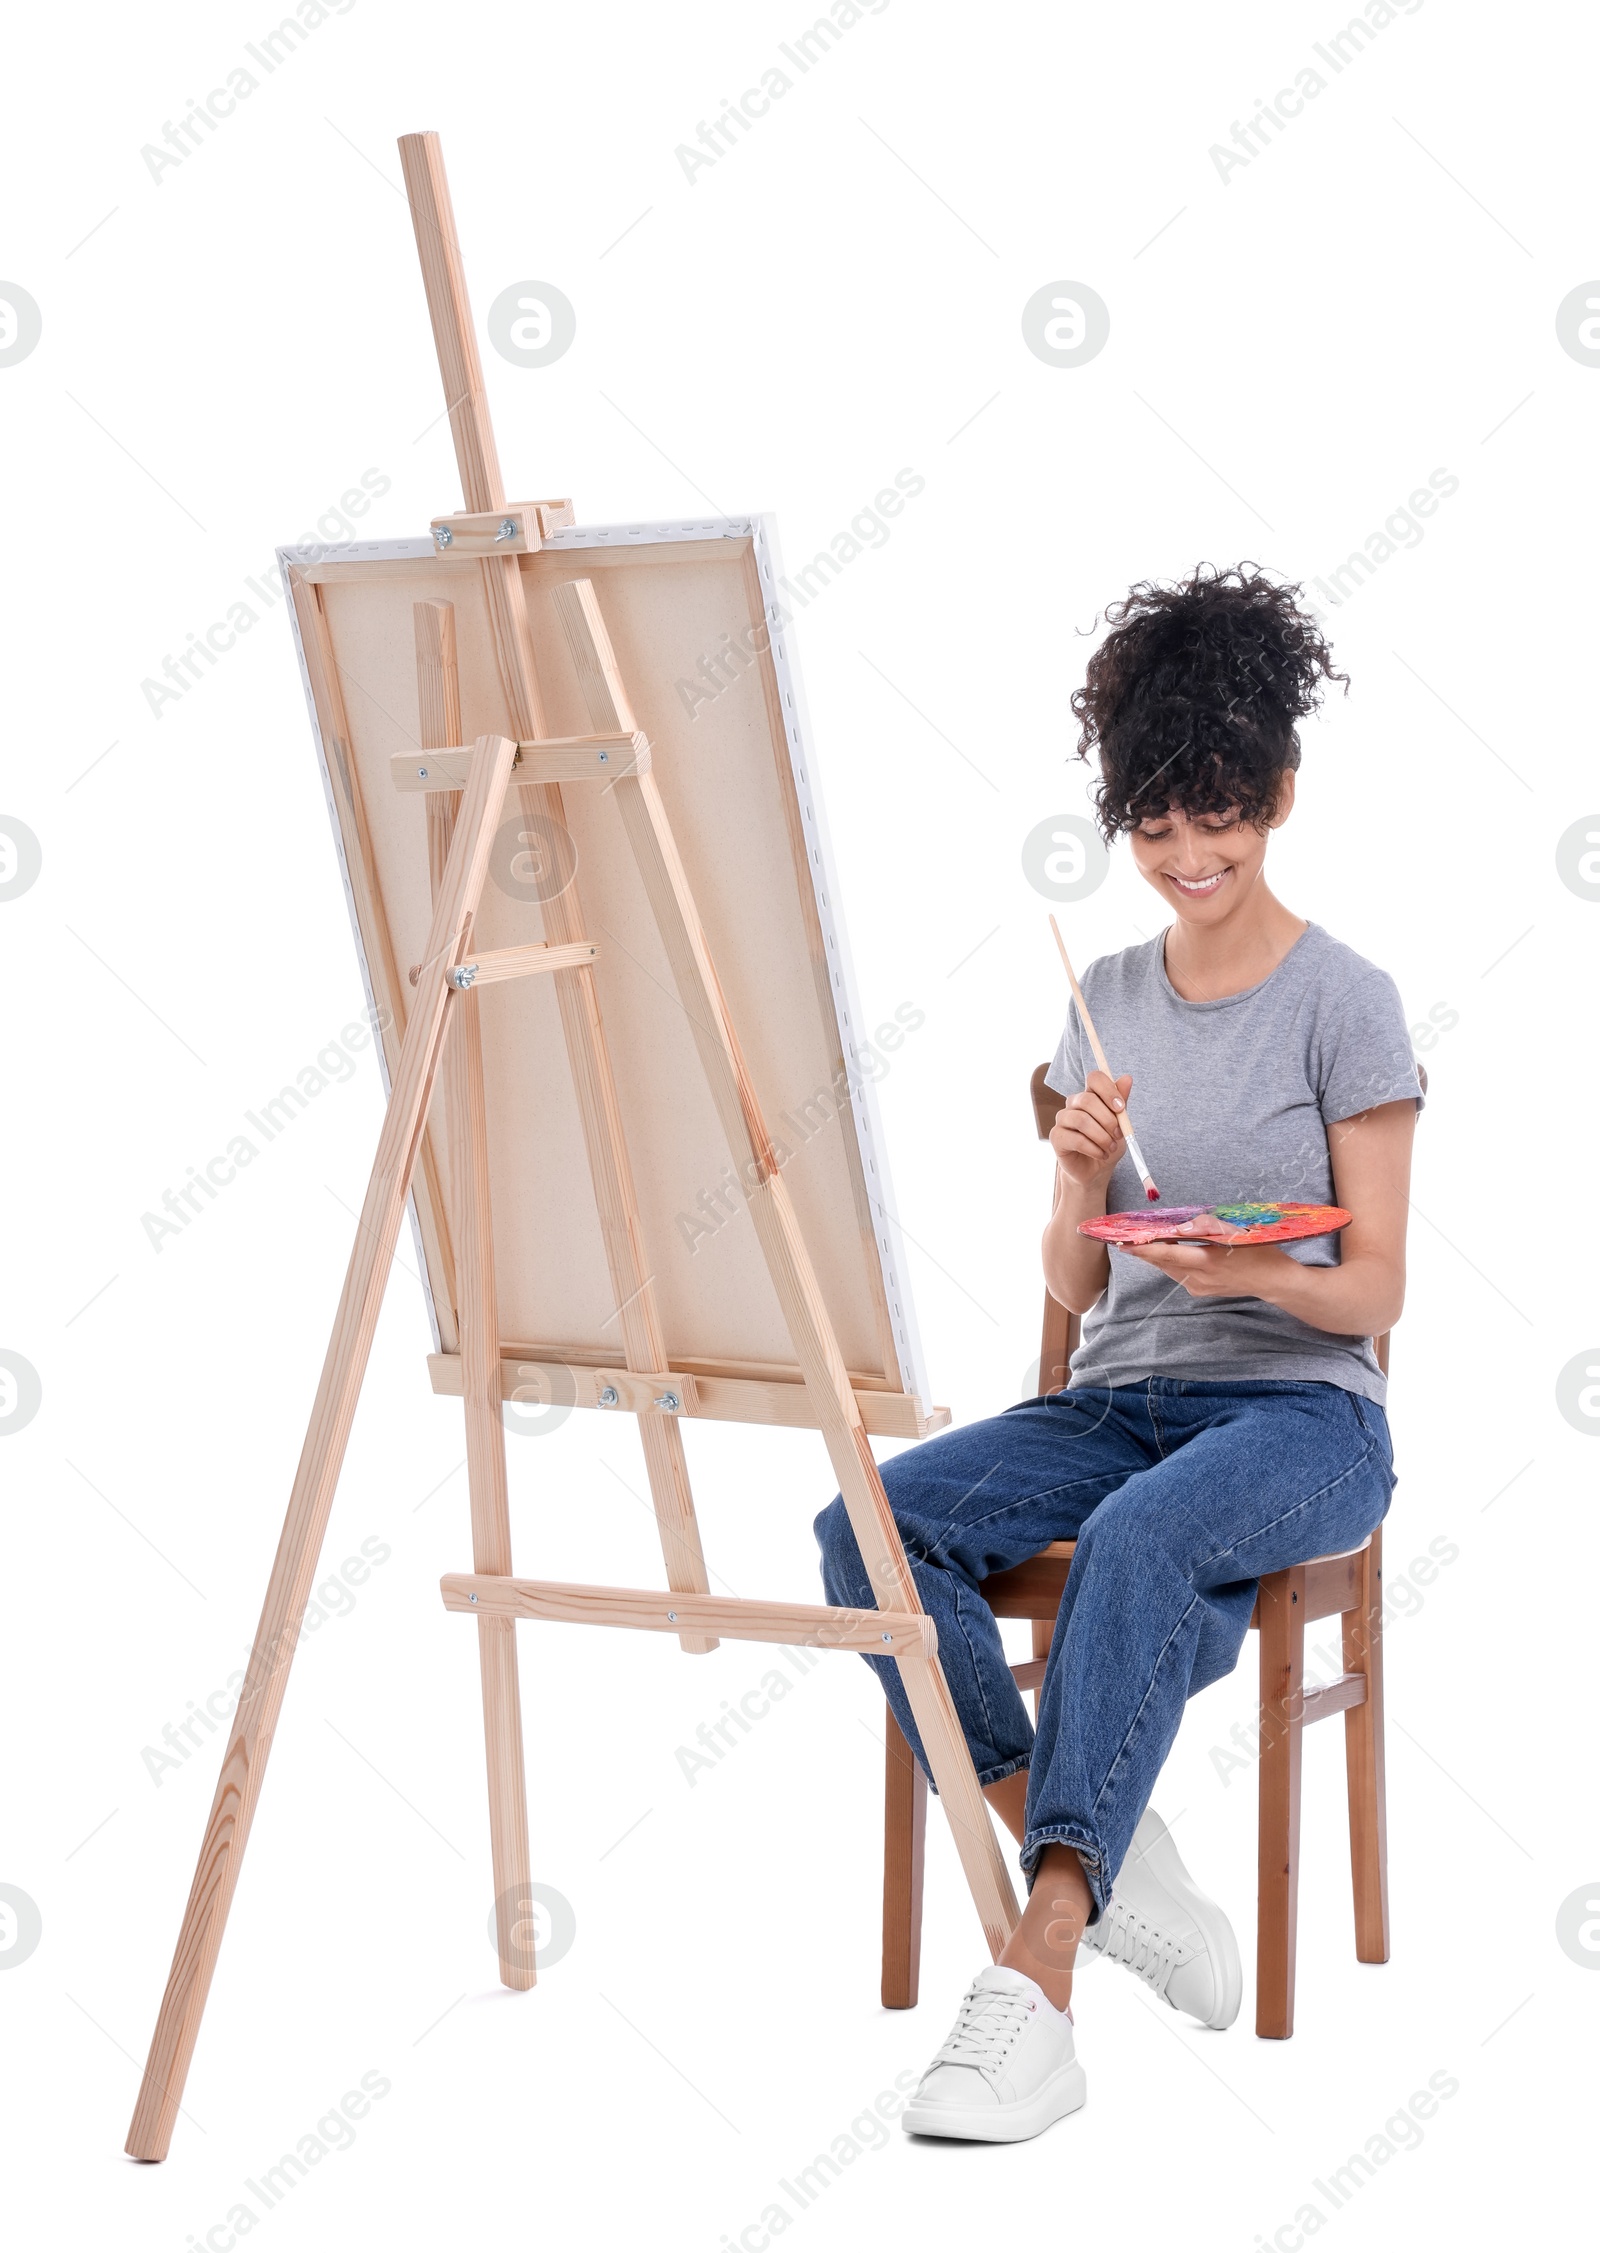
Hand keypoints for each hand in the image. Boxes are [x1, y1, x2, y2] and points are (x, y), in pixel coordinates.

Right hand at [1050, 1071, 1133, 1193]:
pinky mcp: (1056, 1137)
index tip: (1121, 1108)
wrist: (1097, 1170)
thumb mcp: (1121, 1124)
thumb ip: (1121, 1102)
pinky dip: (1093, 1149)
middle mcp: (1073, 1103)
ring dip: (1102, 1137)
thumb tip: (1127, 1078)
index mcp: (1090, 1095)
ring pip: (1081, 1120)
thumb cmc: (1108, 1144)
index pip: (1095, 1078)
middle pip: (1087, 1100)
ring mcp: (1062, 1119)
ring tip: (1111, 1148)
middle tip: (1119, 1135)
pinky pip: (1075, 1139)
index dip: (1108, 1090)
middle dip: (1108, 1119)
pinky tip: (1101, 1154)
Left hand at [1122, 1211, 1289, 1300]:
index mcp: (1207, 1261)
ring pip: (1170, 1269)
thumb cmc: (1257, 1251)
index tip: (1125, 1243)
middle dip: (1145, 1252)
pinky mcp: (1201, 1292)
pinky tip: (1171, 1254)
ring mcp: (1199, 1288)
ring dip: (1157, 1257)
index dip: (1144, 1248)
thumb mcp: (1236, 1232)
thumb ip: (1207, 1226)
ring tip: (1143, 1244)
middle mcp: (1199, 1278)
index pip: (1167, 1253)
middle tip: (1126, 1241)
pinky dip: (1171, 1263)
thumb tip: (1181, 1227)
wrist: (1272, 1280)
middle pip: (1163, 1263)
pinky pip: (1179, 1275)